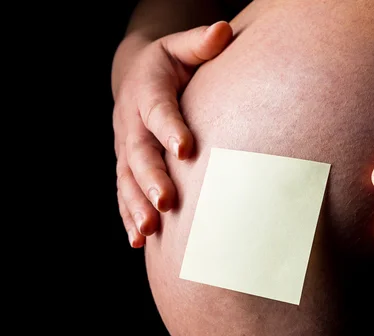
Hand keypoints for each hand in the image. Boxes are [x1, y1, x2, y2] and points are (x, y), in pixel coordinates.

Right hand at [113, 22, 232, 247]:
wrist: (136, 77)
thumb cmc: (170, 65)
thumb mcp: (182, 47)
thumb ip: (201, 43)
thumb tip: (224, 30)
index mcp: (147, 90)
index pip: (158, 110)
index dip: (170, 128)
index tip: (186, 149)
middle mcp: (131, 122)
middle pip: (138, 152)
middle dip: (151, 178)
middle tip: (166, 202)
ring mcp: (125, 147)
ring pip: (127, 179)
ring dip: (136, 205)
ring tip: (148, 230)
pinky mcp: (125, 165)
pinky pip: (124, 192)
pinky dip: (129, 216)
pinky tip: (138, 240)